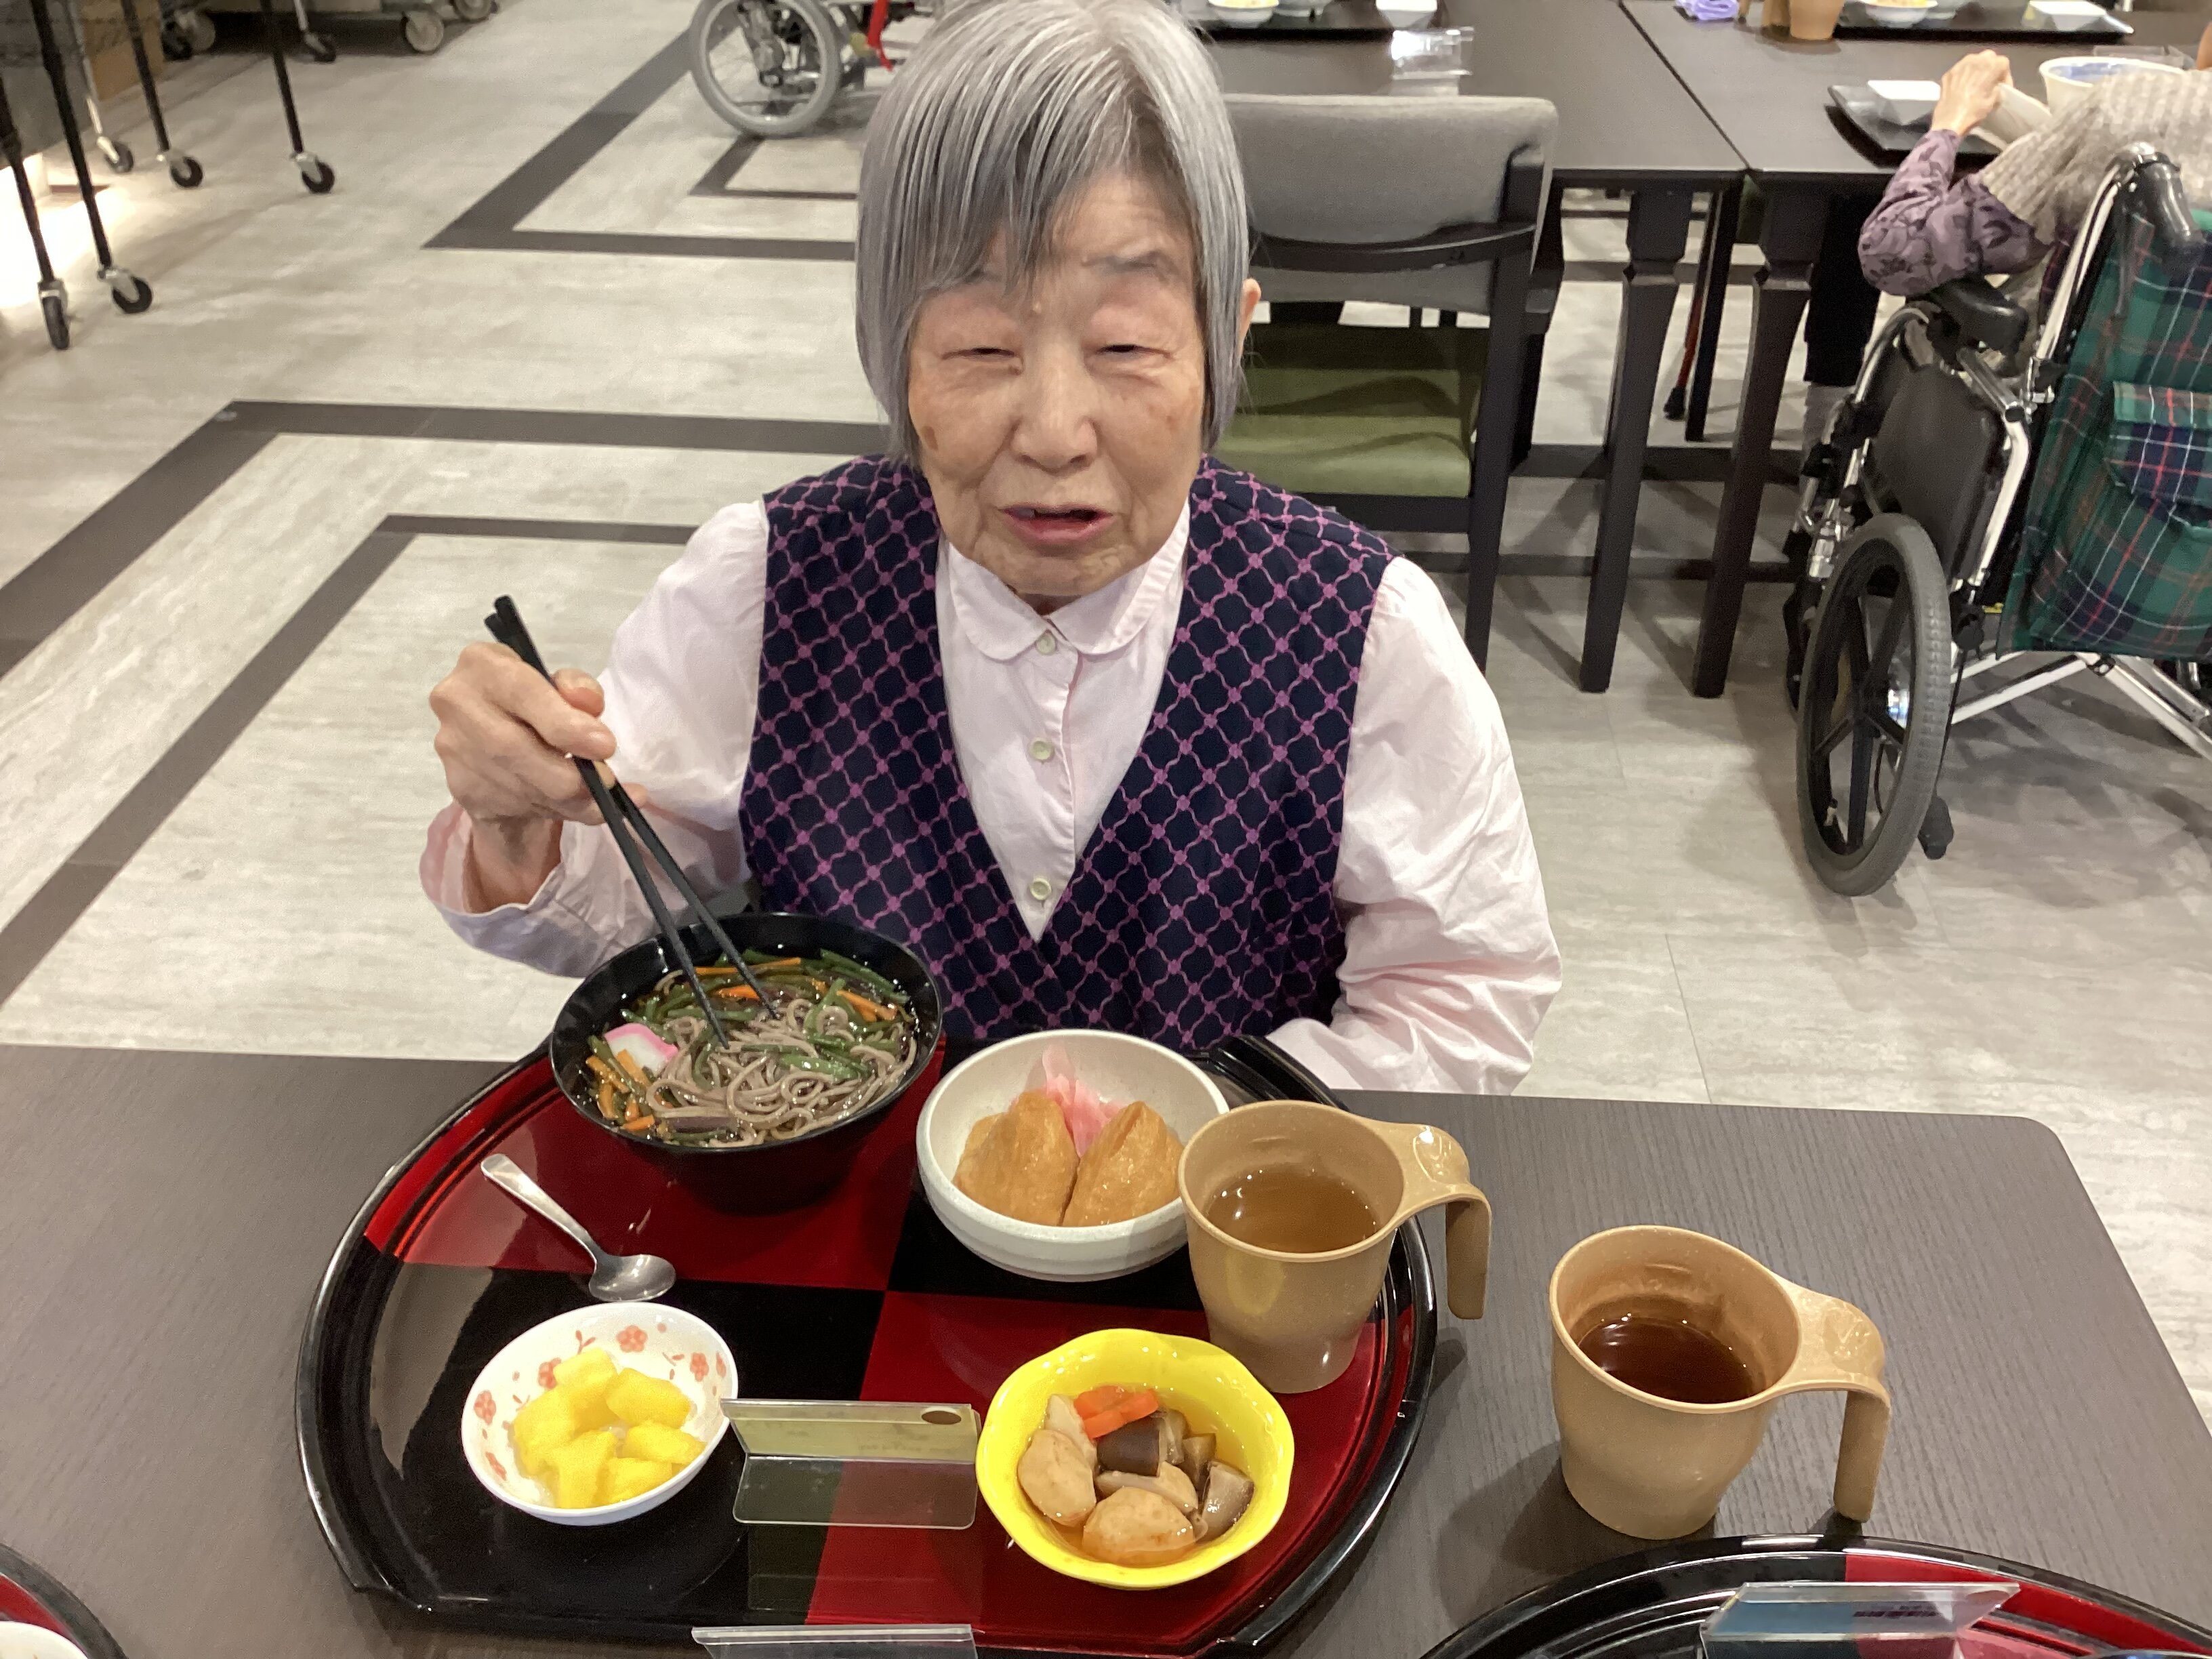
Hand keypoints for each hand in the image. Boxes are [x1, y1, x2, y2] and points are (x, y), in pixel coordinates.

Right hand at [430, 643, 620, 905]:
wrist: (496, 740)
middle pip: (514, 748)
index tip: (604, 746)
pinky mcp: (460, 786)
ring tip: (600, 801)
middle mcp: (457, 703)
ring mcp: (454, 748)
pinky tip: (574, 807)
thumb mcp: (559, 686)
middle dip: (569, 774)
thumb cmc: (535, 702)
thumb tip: (589, 703)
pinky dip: (554, 811)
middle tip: (607, 782)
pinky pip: (513, 807)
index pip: (523, 692)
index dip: (565, 723)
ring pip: (517, 785)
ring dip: (567, 800)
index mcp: (482, 664)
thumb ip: (576, 688)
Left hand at [1932, 50, 2011, 136]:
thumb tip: (1995, 86)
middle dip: (1991, 67)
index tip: (2002, 86)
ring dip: (1977, 69)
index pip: (2003, 63)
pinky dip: (1964, 75)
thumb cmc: (1975, 111)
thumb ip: (1997, 87)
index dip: (2004, 75)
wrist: (1949, 122)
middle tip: (1990, 81)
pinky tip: (1963, 87)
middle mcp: (1975, 60)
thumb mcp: (1994, 100)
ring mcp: (1959, 65)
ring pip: (1973, 61)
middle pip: (1988, 57)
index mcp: (1990, 65)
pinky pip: (1960, 70)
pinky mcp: (1948, 73)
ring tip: (1976, 83)